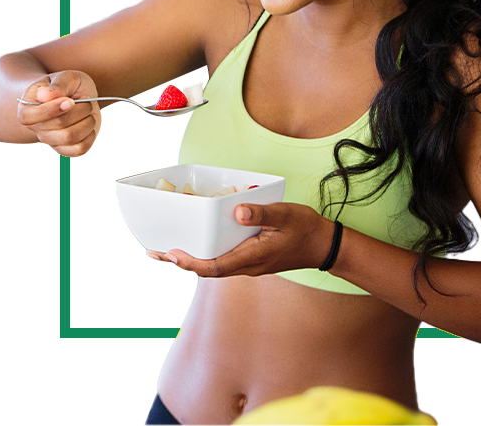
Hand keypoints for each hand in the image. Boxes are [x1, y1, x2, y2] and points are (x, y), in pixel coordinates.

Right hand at [17, 70, 101, 156]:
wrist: (76, 95)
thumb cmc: (67, 86)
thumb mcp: (65, 77)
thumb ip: (57, 85)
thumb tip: (45, 96)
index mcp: (27, 110)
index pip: (35, 116)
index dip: (56, 108)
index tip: (71, 100)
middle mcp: (37, 128)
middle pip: (60, 125)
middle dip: (80, 110)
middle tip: (84, 101)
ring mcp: (51, 141)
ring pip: (71, 138)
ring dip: (87, 122)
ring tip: (87, 112)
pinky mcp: (66, 149)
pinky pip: (80, 150)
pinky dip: (91, 136)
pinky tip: (88, 125)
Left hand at [146, 202, 335, 277]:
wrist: (323, 246)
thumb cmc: (305, 230)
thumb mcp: (286, 216)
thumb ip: (262, 214)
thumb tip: (238, 211)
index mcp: (252, 258)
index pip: (214, 266)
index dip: (191, 262)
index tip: (172, 254)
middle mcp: (247, 266)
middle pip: (208, 269)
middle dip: (182, 262)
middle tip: (157, 252)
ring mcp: (250, 264)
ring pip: (215, 266)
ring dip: (192, 259)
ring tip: (171, 249)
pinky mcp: (253, 259)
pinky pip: (224, 260)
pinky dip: (207, 254)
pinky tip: (201, 243)